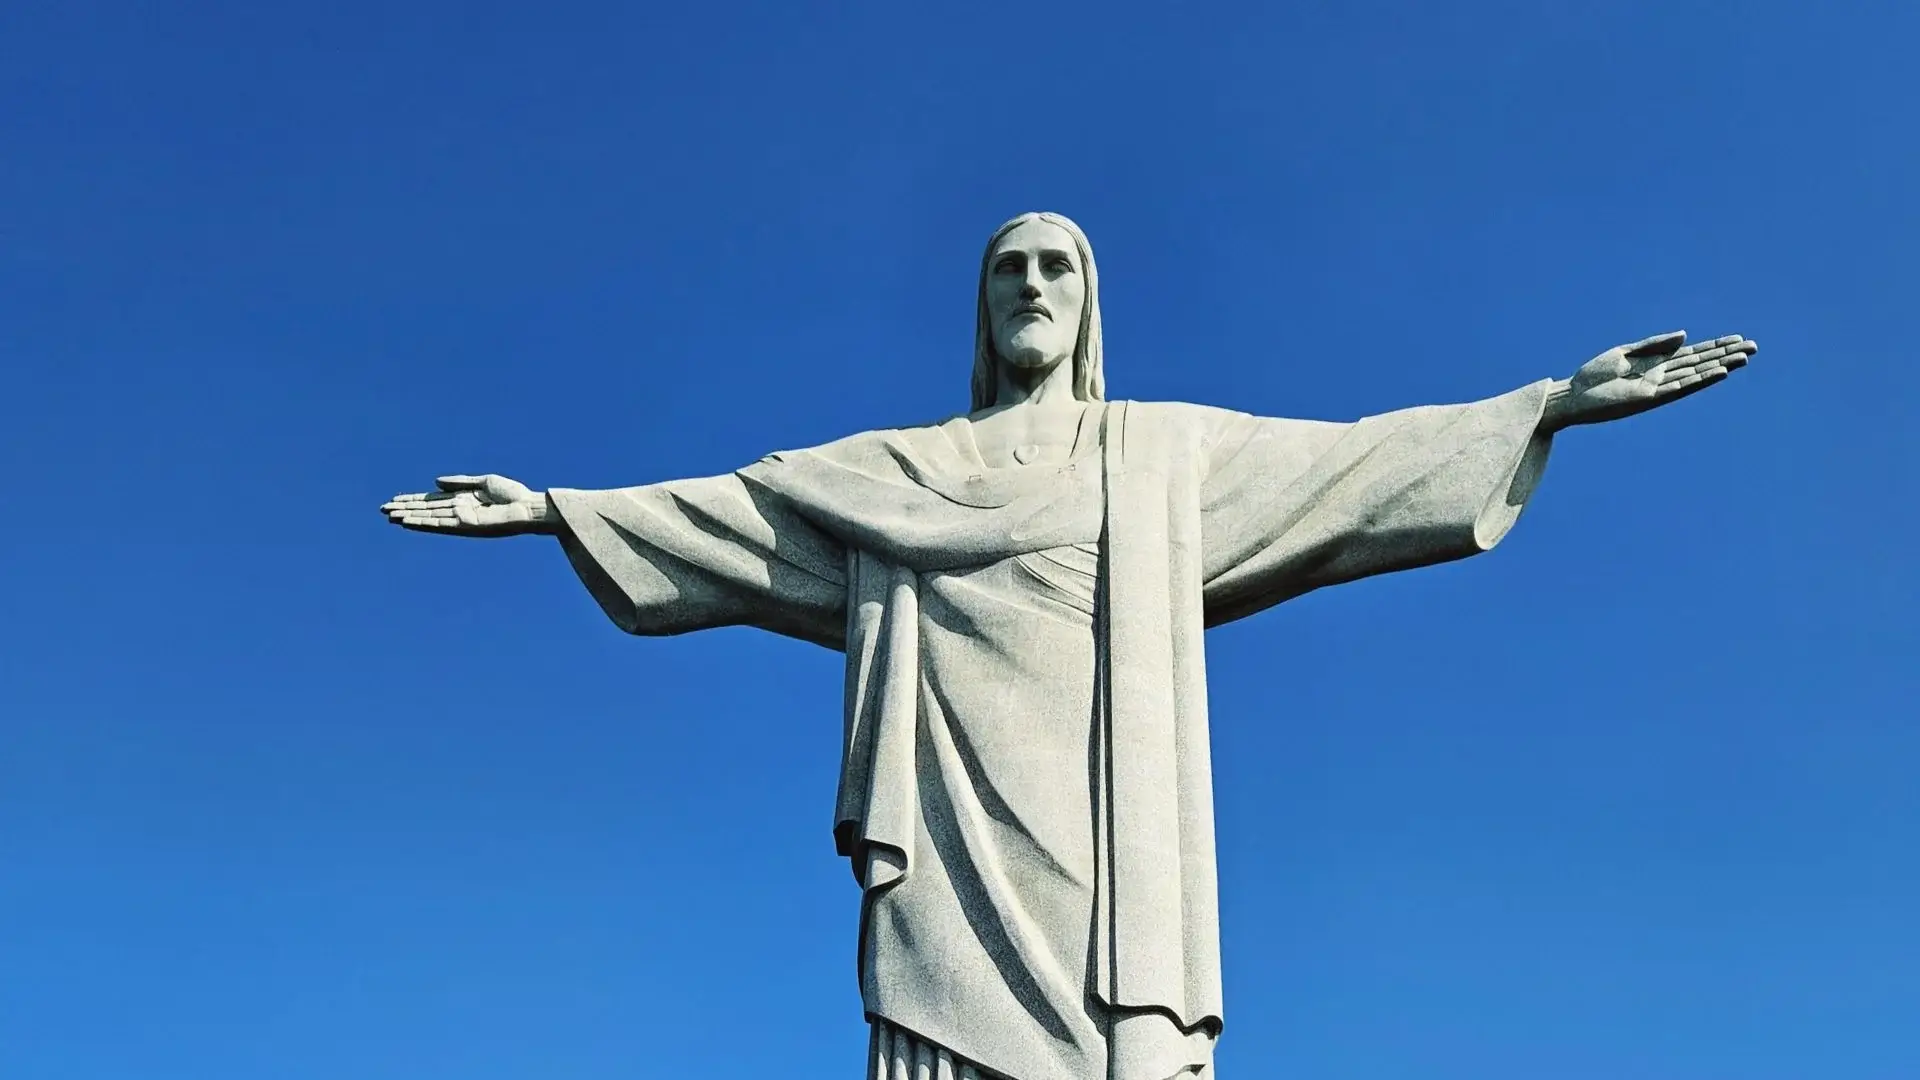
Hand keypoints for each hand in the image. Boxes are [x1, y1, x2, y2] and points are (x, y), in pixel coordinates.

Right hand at [381, 474, 553, 537]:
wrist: (528, 506)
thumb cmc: (512, 494)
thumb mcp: (483, 482)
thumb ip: (459, 482)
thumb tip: (435, 482)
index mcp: (462, 499)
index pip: (432, 501)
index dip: (413, 500)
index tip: (394, 500)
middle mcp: (458, 511)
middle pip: (426, 510)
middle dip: (405, 509)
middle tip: (383, 509)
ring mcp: (460, 519)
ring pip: (428, 517)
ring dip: (409, 516)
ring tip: (390, 516)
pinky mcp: (465, 526)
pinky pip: (439, 524)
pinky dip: (423, 523)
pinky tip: (408, 522)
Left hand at [1543, 331, 1757, 430]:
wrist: (1572, 396)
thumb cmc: (1594, 375)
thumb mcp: (1624, 352)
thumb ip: (1655, 344)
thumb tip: (1686, 336)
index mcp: (1656, 364)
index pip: (1692, 354)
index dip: (1715, 347)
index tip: (1737, 339)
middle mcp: (1662, 376)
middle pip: (1700, 364)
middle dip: (1726, 355)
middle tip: (1753, 347)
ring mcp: (1658, 388)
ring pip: (1696, 375)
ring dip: (1720, 367)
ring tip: (1743, 359)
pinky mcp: (1650, 398)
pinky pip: (1681, 388)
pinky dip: (1700, 380)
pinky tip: (1718, 372)